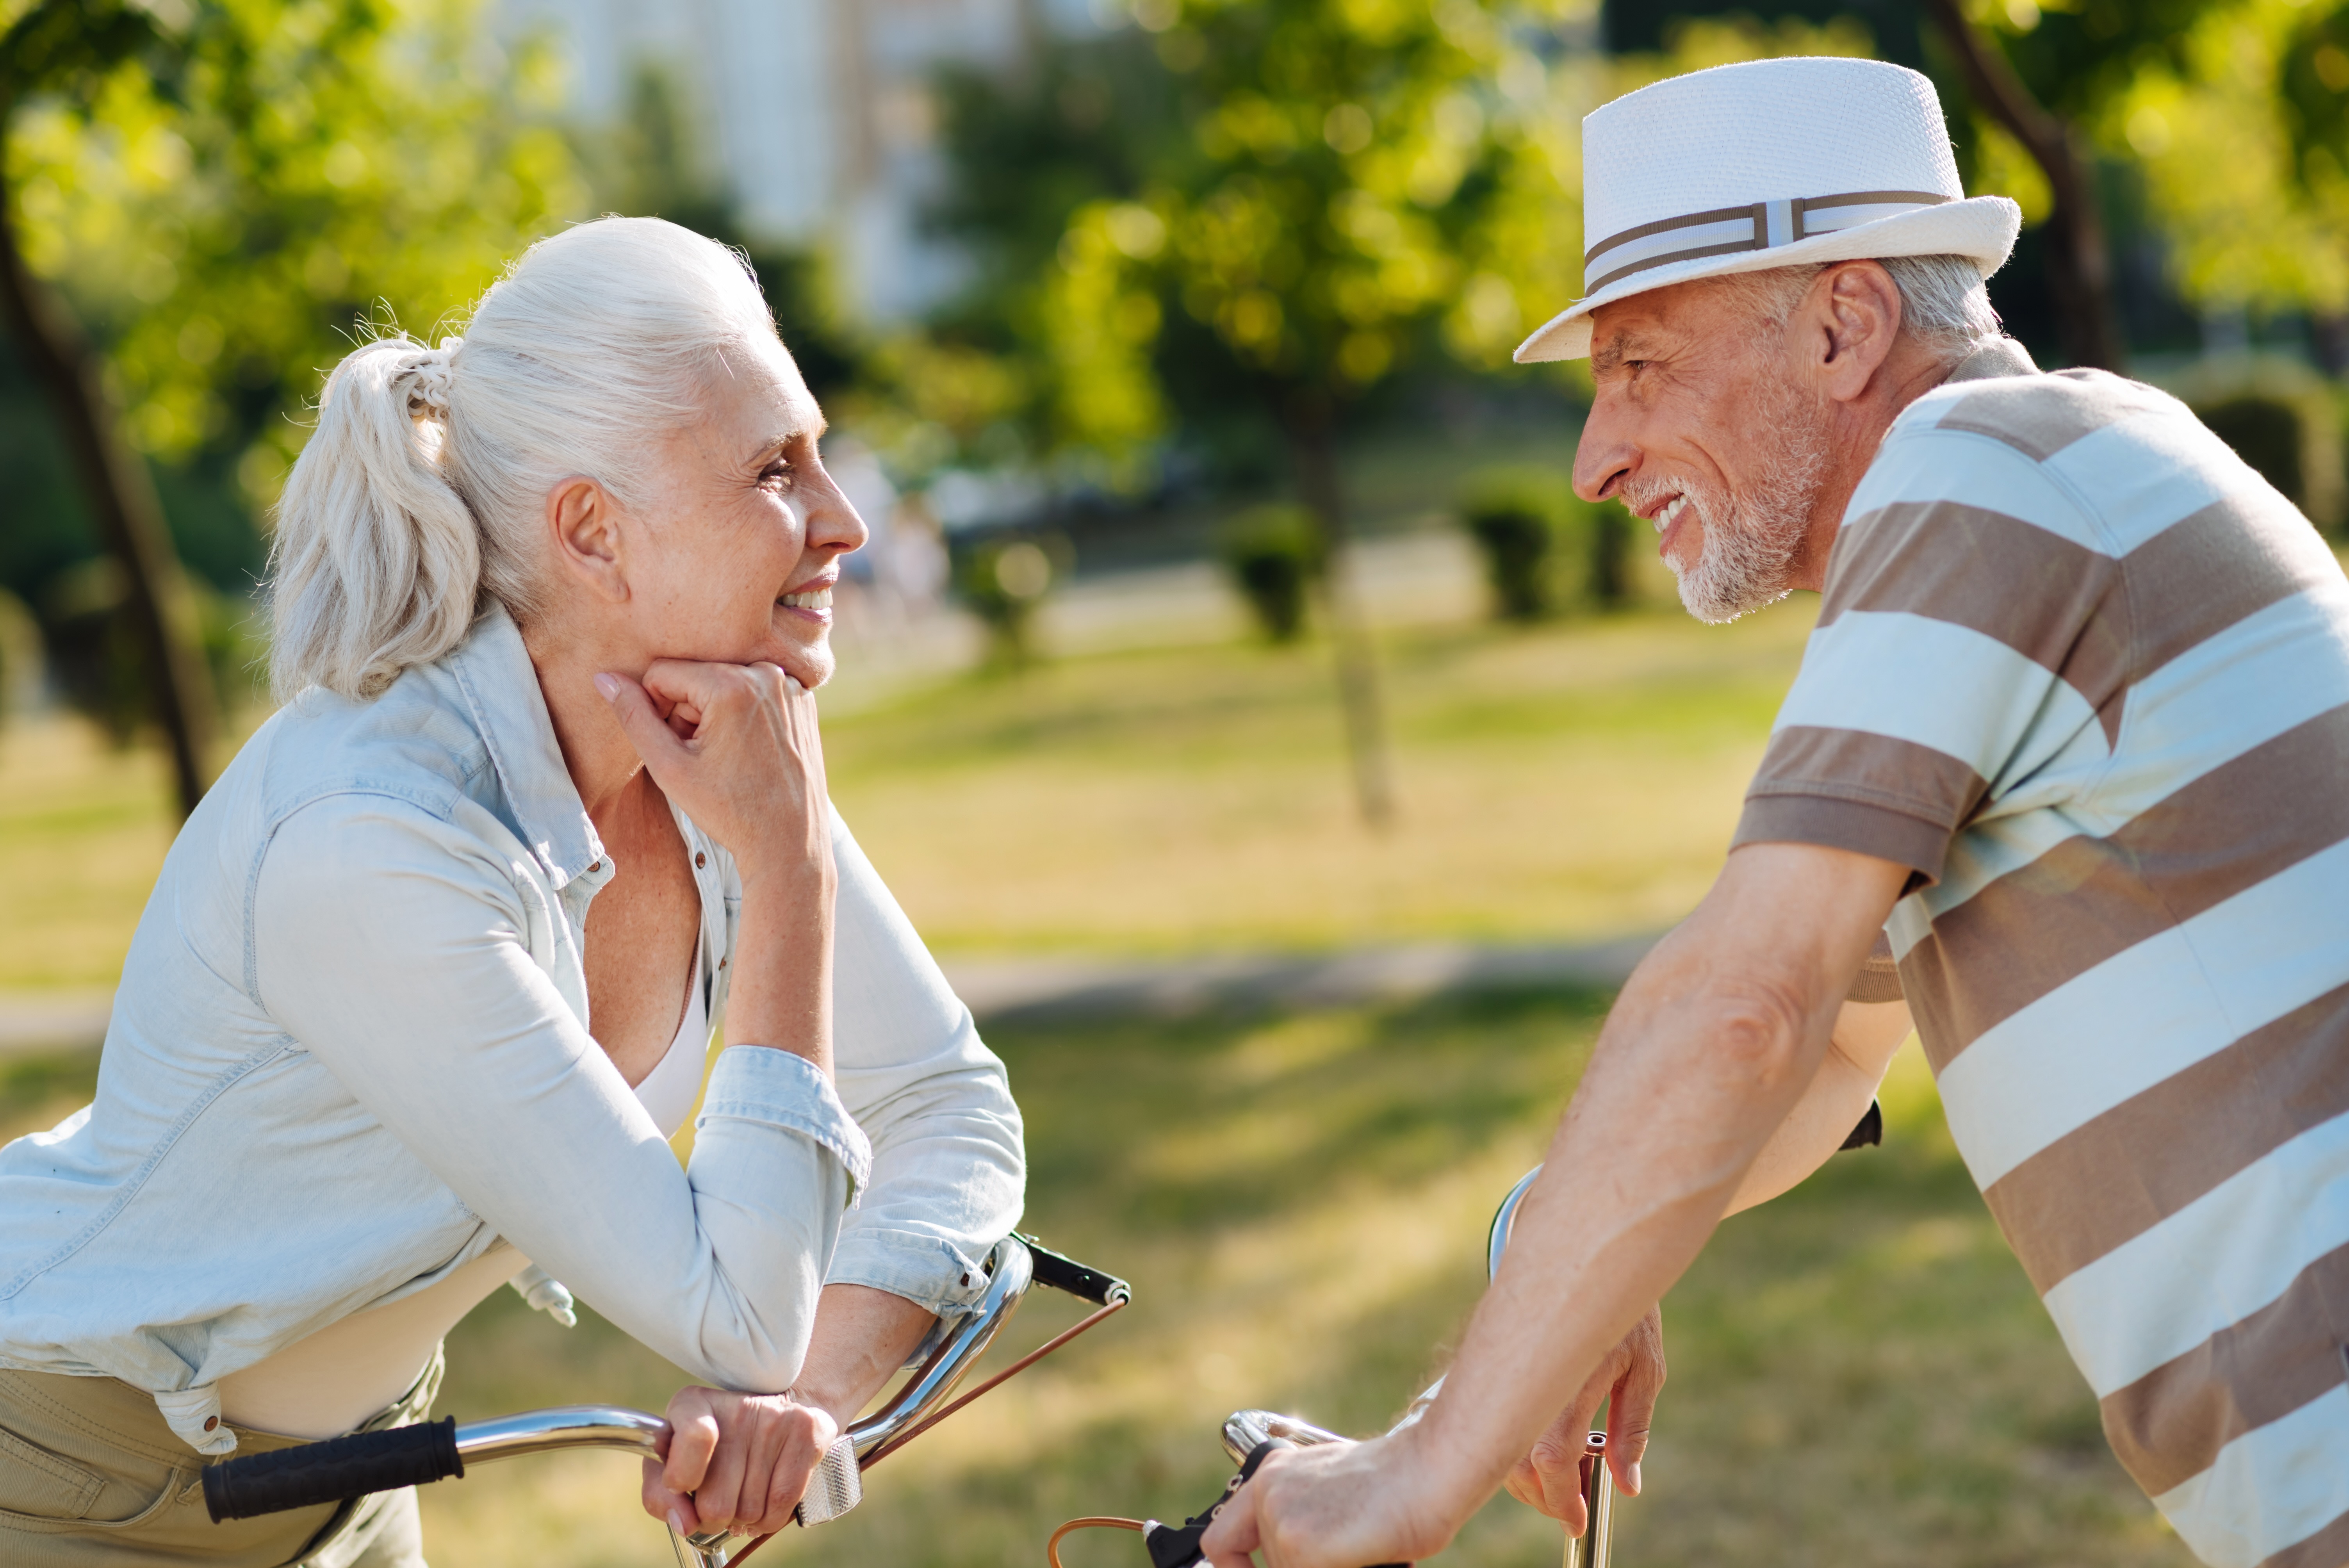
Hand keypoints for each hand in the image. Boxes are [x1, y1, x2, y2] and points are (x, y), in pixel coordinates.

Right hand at [595, 659, 830, 883]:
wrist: (789, 841)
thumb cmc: (728, 811)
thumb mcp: (669, 767)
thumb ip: (633, 717)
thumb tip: (604, 677)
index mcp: (732, 685)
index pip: (662, 672)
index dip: (656, 710)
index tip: (677, 745)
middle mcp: (767, 674)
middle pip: (696, 675)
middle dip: (687, 710)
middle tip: (702, 755)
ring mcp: (791, 686)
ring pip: (724, 681)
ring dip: (714, 712)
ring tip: (725, 755)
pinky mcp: (804, 700)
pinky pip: (754, 691)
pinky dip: (744, 713)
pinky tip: (749, 750)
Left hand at [641, 1386, 837, 1538]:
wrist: (778, 1411)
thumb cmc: (714, 1447)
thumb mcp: (672, 1463)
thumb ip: (659, 1495)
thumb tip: (685, 1523)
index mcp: (692, 1404)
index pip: (695, 1438)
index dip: (683, 1478)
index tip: (683, 1486)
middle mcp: (737, 1405)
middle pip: (716, 1502)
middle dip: (714, 1517)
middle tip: (720, 1500)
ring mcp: (776, 1417)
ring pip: (749, 1512)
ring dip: (743, 1519)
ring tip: (744, 1496)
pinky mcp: (808, 1431)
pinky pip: (781, 1506)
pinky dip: (769, 1520)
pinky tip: (764, 1504)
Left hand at [1200, 1433, 1454, 1567]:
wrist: (1429, 1473)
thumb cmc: (1396, 1486)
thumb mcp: (1332, 1494)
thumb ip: (1301, 1519)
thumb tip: (1293, 1558)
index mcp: (1274, 1475)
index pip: (1222, 1540)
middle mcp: (1268, 1492)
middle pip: (1268, 1567)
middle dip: (1304, 1567)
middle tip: (1345, 1554)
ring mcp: (1281, 1520)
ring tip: (1362, 1549)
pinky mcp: (1301, 1547)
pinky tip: (1365, 1557)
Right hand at [1502, 1304, 1663, 1535]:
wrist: (1590, 1255)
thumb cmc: (1626, 1315)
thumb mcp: (1645, 1370)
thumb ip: (1632, 1429)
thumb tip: (1627, 1485)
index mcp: (1573, 1379)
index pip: (1554, 1454)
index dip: (1561, 1497)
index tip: (1575, 1521)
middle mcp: (1536, 1379)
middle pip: (1519, 1460)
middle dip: (1543, 1497)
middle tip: (1571, 1510)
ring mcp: (1514, 1373)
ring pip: (1501, 1446)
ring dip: (1526, 1479)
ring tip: (1563, 1485)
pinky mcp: (1502, 1368)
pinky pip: (1497, 1425)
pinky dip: (1516, 1452)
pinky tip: (1545, 1458)